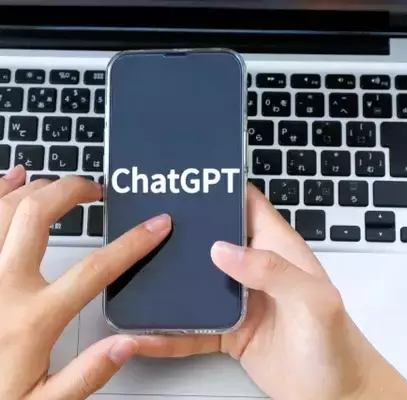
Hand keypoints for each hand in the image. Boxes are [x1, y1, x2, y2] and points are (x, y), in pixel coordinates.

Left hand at [0, 166, 172, 399]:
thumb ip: (87, 375)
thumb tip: (127, 344)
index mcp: (32, 320)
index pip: (96, 269)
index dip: (133, 243)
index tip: (156, 226)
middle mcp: (2, 288)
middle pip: (39, 215)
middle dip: (74, 191)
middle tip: (96, 190)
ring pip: (5, 209)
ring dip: (35, 187)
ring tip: (60, 182)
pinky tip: (11, 179)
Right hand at [134, 184, 406, 399]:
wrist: (336, 395)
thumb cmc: (337, 347)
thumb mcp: (314, 301)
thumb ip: (274, 271)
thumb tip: (224, 250)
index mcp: (280, 251)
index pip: (249, 205)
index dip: (223, 188)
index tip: (189, 179)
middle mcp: (256, 270)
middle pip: (212, 239)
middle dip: (182, 231)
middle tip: (142, 223)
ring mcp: (240, 302)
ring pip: (195, 284)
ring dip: (168, 282)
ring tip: (131, 274)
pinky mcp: (229, 333)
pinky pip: (191, 329)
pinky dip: (168, 333)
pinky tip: (146, 335)